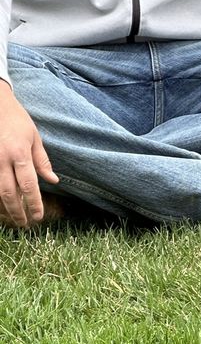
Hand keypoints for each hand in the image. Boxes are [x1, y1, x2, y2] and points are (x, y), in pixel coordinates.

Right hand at [0, 82, 58, 226]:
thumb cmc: (16, 120)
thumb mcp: (34, 137)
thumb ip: (42, 161)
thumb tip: (53, 181)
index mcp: (19, 154)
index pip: (29, 185)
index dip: (34, 203)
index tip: (38, 217)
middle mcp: (2, 159)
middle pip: (9, 193)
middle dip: (17, 211)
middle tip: (26, 224)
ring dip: (5, 206)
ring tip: (14, 217)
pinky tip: (2, 202)